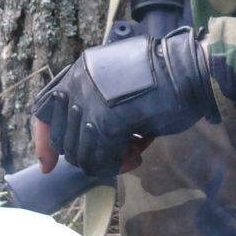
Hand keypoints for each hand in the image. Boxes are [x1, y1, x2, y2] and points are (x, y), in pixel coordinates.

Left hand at [31, 29, 219, 178]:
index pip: (44, 110)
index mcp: (79, 70)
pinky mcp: (106, 124)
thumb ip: (100, 98)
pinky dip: (118, 165)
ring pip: (82, 153)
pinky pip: (102, 160)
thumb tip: (88, 135)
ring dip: (107, 159)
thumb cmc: (166, 73)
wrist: (191, 70)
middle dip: (90, 152)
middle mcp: (77, 86)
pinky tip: (137, 157)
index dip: (45, 140)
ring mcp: (89, 105)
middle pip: (65, 139)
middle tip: (121, 149)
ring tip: (134, 152)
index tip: (50, 164)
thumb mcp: (122, 78)